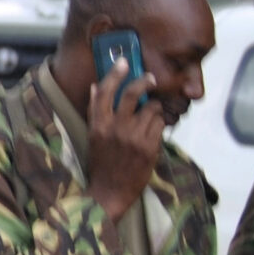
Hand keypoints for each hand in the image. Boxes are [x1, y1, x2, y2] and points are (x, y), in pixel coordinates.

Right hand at [86, 68, 163, 222]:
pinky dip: (159, 125)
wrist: (110, 192)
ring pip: (152, 109)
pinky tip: (153, 132)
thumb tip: (96, 87)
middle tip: (151, 79)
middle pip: (133, 94)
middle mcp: (115, 128)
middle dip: (144, 81)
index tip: (124, 62)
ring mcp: (134, 137)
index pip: (105, 92)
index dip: (115, 74)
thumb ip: (95, 111)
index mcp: (98, 125)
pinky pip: (160, 124)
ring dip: (154, 109)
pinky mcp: (150, 147)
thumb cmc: (101, 164)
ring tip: (151, 117)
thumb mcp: (93, 136)